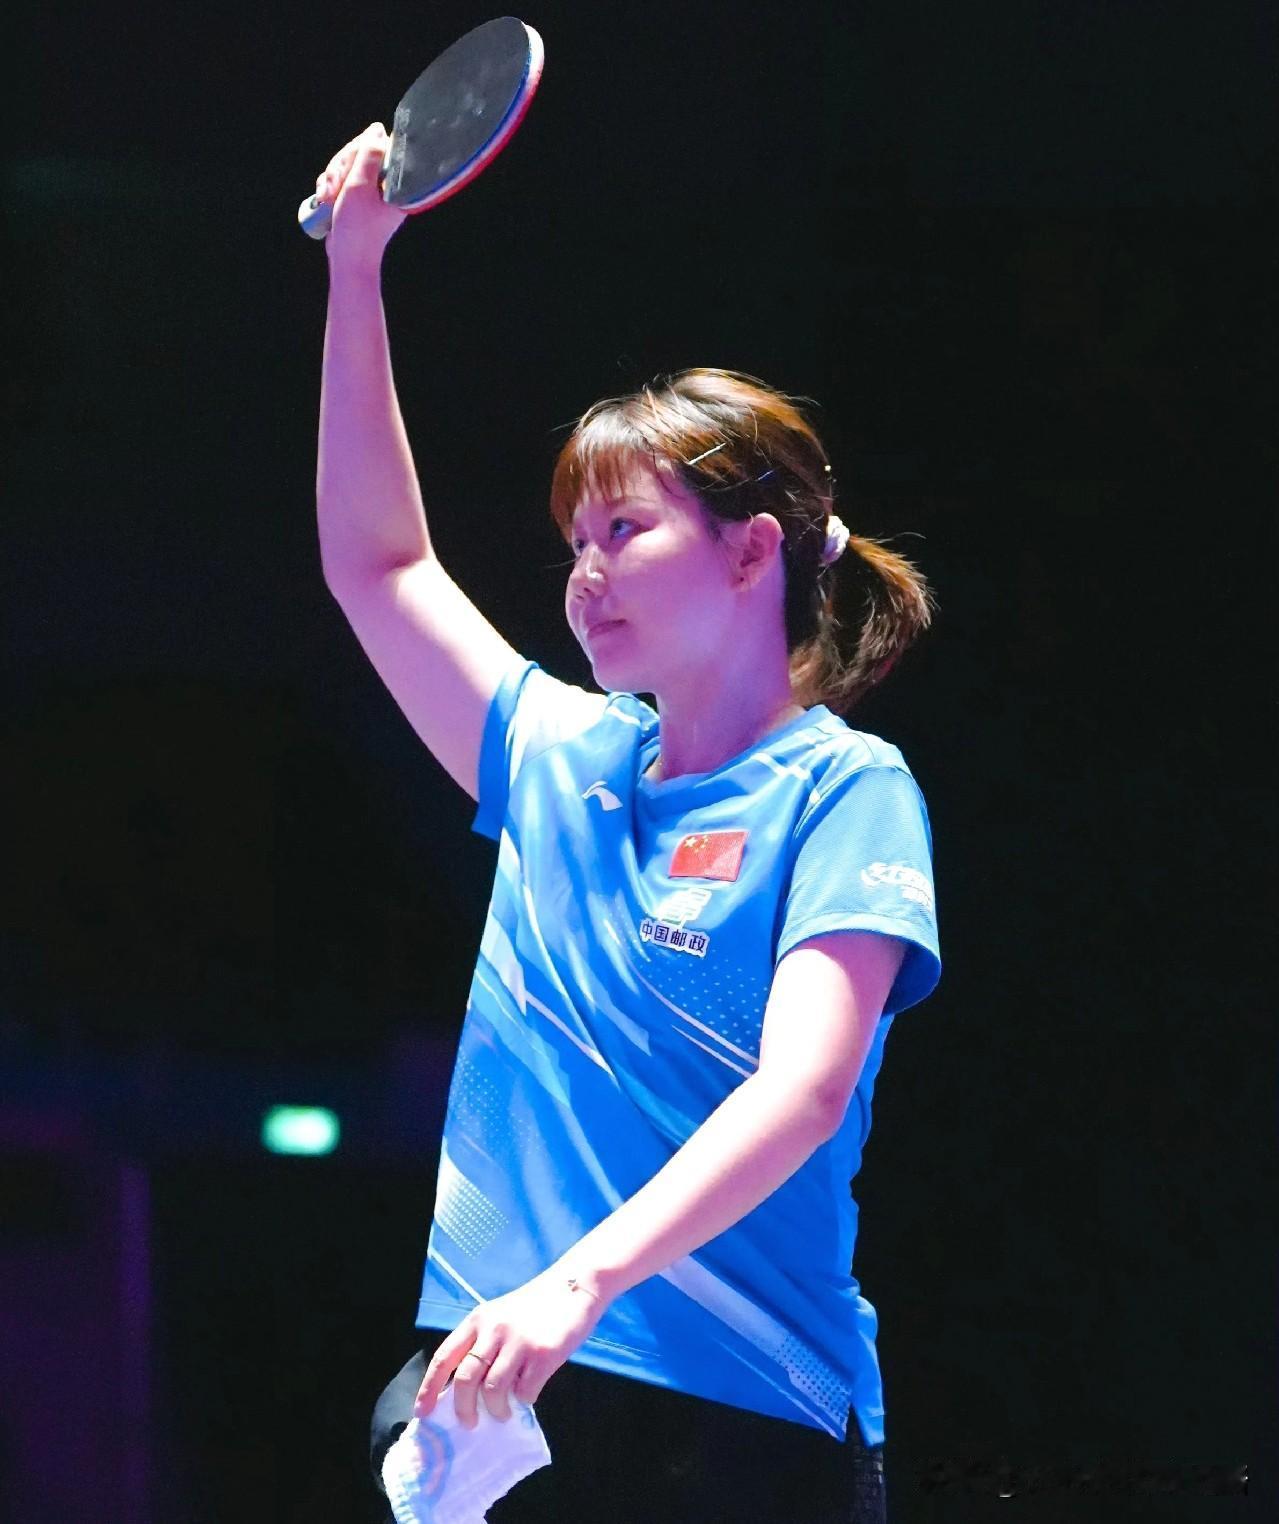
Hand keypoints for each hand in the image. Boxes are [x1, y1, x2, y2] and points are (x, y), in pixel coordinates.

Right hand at [313, 122, 406, 269]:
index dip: (358, 150)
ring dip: (332, 178)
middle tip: (335, 185)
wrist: (348, 260)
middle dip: (341, 166)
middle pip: (359, 153)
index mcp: (395, 182)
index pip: (379, 146)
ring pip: (346, 165)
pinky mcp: (356, 198)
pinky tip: (323, 200)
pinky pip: (339, 179)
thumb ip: (369, 155)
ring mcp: (370, 192)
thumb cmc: (357, 227)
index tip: (350, 167)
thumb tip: (377, 129)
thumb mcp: (361, 185)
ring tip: (327, 197)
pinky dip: (329, 187)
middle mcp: (385, 185)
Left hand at [413, 1270, 606, 1428]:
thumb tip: (467, 1391)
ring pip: (492, 1391)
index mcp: (478, 1320)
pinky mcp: (543, 1354)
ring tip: (503, 1412)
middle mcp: (493, 1329)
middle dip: (463, 1409)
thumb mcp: (500, 1316)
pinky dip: (524, 1400)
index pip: (443, 1358)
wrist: (574, 1285)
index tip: (422, 1413)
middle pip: (465, 1379)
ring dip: (496, 1410)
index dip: (429, 1388)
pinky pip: (525, 1392)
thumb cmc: (535, 1306)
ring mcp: (518, 1342)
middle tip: (470, 1422)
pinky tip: (529, 1391)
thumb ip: (483, 1344)